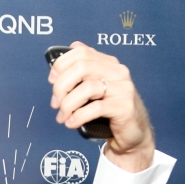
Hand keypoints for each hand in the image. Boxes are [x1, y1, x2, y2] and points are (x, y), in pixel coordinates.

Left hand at [48, 42, 153, 171]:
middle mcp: (117, 72)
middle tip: (55, 103)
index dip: (61, 64)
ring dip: (68, 104)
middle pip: (81, 67)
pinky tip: (71, 123)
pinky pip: (96, 108)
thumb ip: (79, 78)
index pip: (81, 52)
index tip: (51, 80)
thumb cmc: (108, 110)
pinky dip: (78, 116)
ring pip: (87, 88)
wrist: (132, 131)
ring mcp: (123, 88)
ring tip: (62, 117)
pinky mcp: (124, 106)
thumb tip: (56, 70)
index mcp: (108, 64)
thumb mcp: (93, 90)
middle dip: (61, 86)